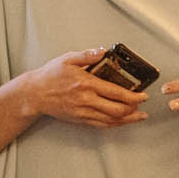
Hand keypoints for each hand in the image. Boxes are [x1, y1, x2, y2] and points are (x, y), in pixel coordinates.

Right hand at [20, 48, 147, 128]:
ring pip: (111, 120)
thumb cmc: (50, 76)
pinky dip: (115, 125)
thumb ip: (88, 55)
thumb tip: (104, 51)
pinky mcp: (80, 120)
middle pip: (117, 110)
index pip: (116, 92)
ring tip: (139, 116)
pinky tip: (122, 122)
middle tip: (142, 104)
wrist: (34, 94)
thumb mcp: (68, 59)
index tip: (144, 95)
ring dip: (128, 119)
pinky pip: (101, 126)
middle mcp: (86, 100)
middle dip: (134, 108)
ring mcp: (83, 113)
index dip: (133, 96)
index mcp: (86, 84)